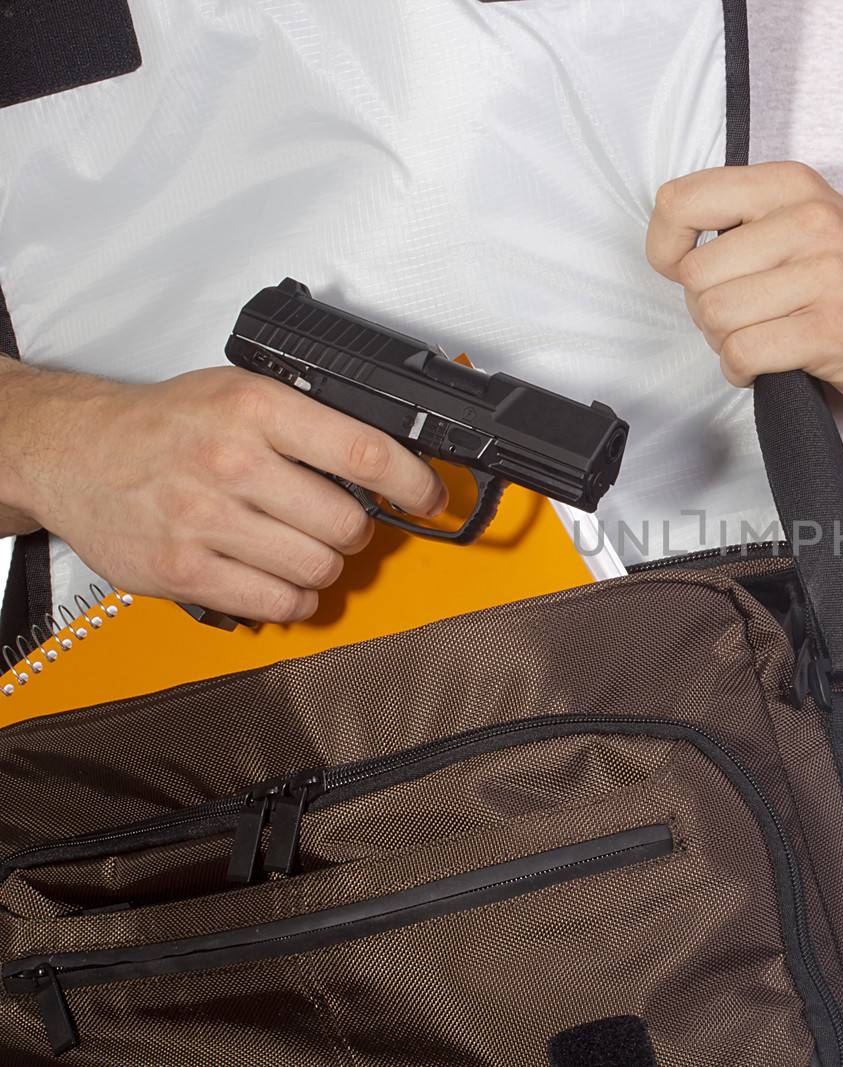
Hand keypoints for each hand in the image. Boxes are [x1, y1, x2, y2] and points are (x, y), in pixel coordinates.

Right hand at [9, 367, 446, 622]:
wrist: (72, 451)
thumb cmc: (164, 425)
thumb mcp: (241, 393)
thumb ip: (310, 420)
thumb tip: (391, 456)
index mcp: (255, 408)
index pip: (365, 452)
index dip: (413, 483)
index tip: (428, 497)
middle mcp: (231, 461)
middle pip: (347, 523)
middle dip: (357, 530)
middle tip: (341, 523)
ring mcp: (205, 519)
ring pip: (318, 568)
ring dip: (324, 566)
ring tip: (303, 548)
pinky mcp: (185, 570)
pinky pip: (276, 603)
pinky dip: (292, 600)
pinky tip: (279, 578)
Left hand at [645, 161, 842, 410]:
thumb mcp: (808, 222)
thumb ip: (744, 221)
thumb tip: (672, 250)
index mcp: (793, 186)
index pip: (682, 200)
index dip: (664, 246)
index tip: (679, 269)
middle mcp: (812, 221)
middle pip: (695, 274)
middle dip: (706, 309)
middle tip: (742, 317)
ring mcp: (827, 275)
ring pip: (716, 316)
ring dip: (726, 343)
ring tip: (760, 340)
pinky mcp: (834, 330)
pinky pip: (744, 354)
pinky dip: (741, 371)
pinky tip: (766, 367)